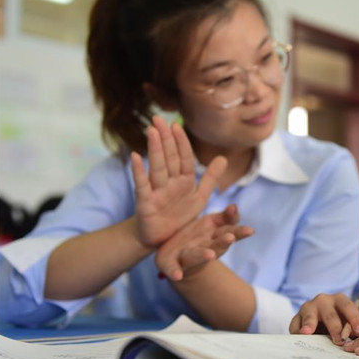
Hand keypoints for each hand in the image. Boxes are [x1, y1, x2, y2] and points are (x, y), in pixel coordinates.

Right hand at [130, 115, 225, 247]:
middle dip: (164, 138)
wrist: (161, 240)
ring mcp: (156, 191)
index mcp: (183, 180)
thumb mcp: (199, 197)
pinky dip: (138, 171)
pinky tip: (135, 157)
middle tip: (158, 118)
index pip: (183, 157)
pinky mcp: (145, 203)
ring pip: (157, 167)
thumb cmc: (179, 215)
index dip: (181, 142)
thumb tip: (223, 157)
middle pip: (168, 157)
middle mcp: (169, 182)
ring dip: (154, 149)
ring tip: (151, 131)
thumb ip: (210, 178)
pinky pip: (142, 185)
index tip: (176, 125)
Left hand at [156, 204, 253, 280]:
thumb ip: (226, 217)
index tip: (250, 230)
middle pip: (217, 246)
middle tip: (230, 238)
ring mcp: (188, 255)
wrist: (174, 253)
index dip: (239, 232)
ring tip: (211, 255)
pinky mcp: (171, 263)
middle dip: (223, 243)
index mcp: (214, 237)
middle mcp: (204, 248)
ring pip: (197, 256)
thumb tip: (235, 207)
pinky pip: (172, 268)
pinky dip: (175, 272)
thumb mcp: (212, 224)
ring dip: (204, 255)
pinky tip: (178, 276)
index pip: (230, 232)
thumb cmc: (197, 237)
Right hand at [289, 293, 358, 344]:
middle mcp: (323, 301)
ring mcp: (308, 308)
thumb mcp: (350, 321)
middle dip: (335, 326)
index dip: (355, 319)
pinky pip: (295, 324)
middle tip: (339, 340)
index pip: (348, 307)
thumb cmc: (339, 319)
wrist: (318, 316)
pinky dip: (297, 331)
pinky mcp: (297, 318)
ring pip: (310, 315)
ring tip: (308, 332)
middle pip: (329, 313)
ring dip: (310, 324)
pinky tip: (298, 337)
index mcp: (339, 300)